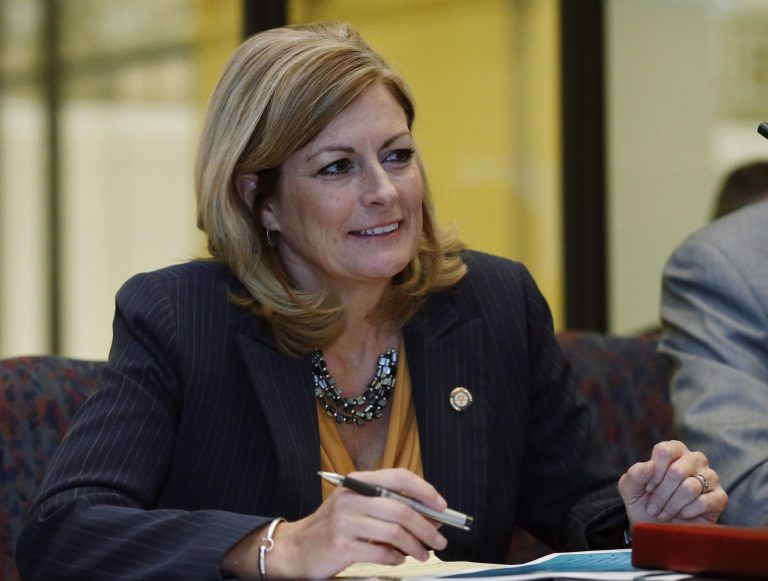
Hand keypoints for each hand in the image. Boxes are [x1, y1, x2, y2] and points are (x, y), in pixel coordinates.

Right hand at [223, 468, 448, 578]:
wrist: (297, 548)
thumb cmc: (334, 526)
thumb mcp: (357, 507)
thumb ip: (388, 506)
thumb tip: (429, 516)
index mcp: (358, 482)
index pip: (399, 477)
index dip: (424, 490)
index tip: (441, 505)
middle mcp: (351, 498)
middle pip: (402, 509)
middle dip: (427, 527)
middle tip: (439, 539)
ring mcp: (345, 522)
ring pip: (395, 532)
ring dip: (416, 546)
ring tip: (422, 554)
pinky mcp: (342, 547)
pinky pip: (381, 552)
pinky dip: (396, 558)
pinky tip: (398, 559)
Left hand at [619, 440, 727, 527]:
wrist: (657, 530)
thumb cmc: (644, 504)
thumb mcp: (630, 489)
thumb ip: (634, 474)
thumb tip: (650, 465)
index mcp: (674, 450)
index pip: (665, 451)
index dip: (654, 473)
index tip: (647, 489)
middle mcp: (694, 459)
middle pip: (677, 471)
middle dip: (661, 493)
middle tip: (652, 508)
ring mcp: (710, 477)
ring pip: (690, 487)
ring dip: (672, 505)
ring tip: (663, 514)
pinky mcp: (719, 497)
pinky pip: (704, 502)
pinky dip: (687, 512)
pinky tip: (682, 515)